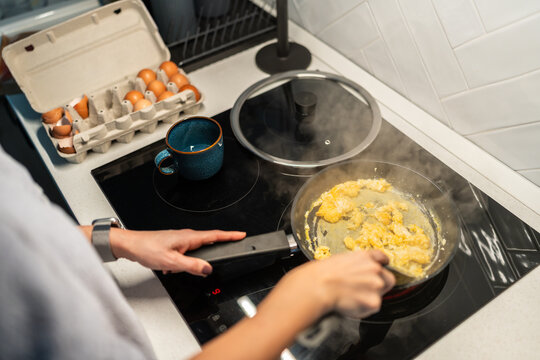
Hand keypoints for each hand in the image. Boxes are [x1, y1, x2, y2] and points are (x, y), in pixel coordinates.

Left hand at [110, 228, 245, 275]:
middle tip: (230, 247)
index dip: (230, 235)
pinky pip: (187, 253)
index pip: (215, 235)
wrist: (130, 245)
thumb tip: (207, 269)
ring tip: (193, 266)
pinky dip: (186, 261)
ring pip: (196, 249)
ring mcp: (180, 240)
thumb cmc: (147, 248)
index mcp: (189, 237)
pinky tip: (175, 268)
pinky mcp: (174, 245)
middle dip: (219, 246)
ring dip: (197, 258)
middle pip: (209, 241)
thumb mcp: (172, 261)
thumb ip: (192, 266)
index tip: (242, 235)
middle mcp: (186, 236)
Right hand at [280, 250, 394, 318]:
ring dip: (369, 298)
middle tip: (363, 291)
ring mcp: (376, 284)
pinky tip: (350, 304)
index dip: (383, 264)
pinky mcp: (374, 301)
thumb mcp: (340, 260)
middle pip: (388, 279)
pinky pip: (372, 308)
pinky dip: (362, 309)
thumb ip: (355, 265)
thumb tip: (356, 273)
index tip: (382, 267)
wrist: (319, 285)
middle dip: (380, 285)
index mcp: (365, 257)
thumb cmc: (323, 273)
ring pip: (379, 295)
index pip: (383, 258)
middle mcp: (374, 268)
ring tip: (351, 298)